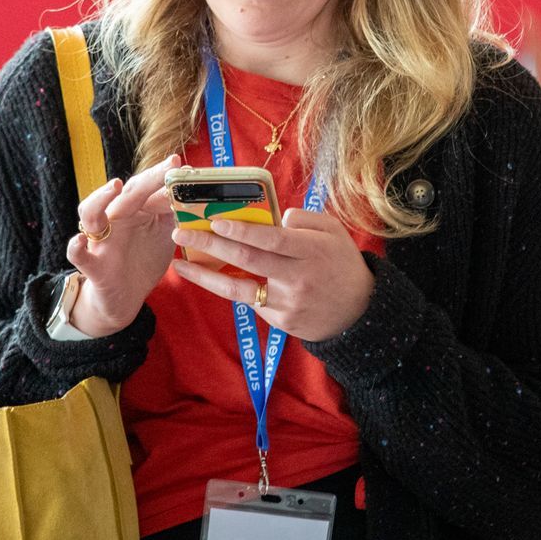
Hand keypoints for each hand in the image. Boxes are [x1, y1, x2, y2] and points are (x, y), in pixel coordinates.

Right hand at [64, 155, 180, 336]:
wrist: (125, 297)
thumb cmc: (143, 259)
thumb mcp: (163, 233)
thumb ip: (173, 212)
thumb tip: (189, 189)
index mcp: (134, 210)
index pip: (146, 187)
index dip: (162, 175)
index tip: (181, 163)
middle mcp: (115, 219)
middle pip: (126, 194)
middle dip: (147, 178)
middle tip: (169, 165)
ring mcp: (101, 240)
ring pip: (91, 214)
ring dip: (100, 198)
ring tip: (114, 187)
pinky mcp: (93, 265)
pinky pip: (78, 255)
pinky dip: (75, 247)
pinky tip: (80, 241)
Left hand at [170, 206, 374, 342]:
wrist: (359, 313)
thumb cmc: (342, 264)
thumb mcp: (334, 232)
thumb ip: (305, 218)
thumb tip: (275, 217)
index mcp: (312, 251)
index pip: (271, 239)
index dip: (241, 231)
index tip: (214, 220)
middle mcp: (298, 278)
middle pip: (248, 261)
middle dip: (211, 245)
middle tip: (182, 233)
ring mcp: (288, 303)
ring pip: (239, 289)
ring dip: (206, 275)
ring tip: (181, 264)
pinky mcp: (281, 322)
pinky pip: (250, 302)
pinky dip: (228, 288)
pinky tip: (208, 277)